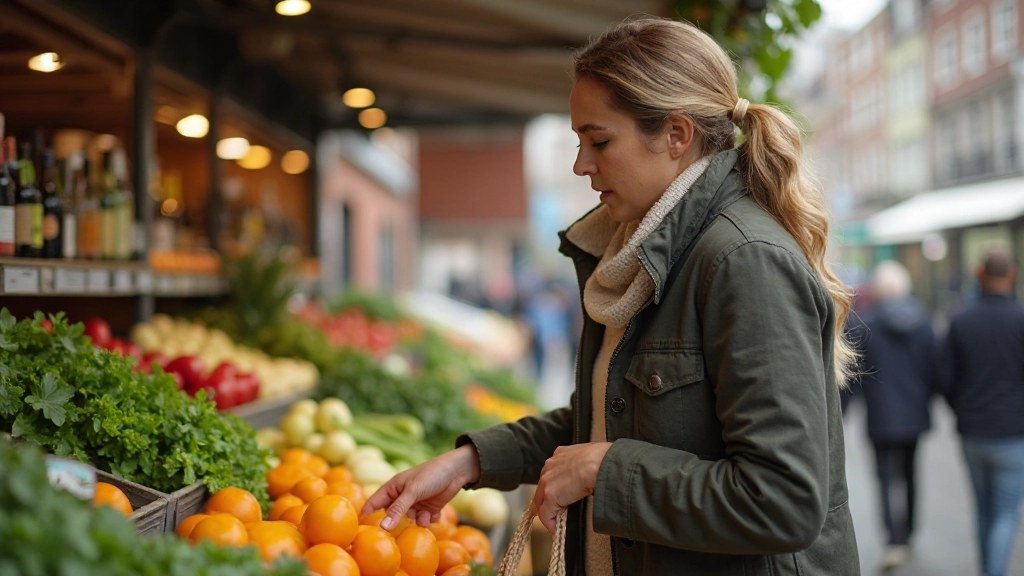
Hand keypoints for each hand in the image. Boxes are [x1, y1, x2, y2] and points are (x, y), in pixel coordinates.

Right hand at [362, 444, 480, 528]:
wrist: (457, 471)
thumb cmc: (431, 474)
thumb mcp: (413, 491)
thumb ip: (398, 509)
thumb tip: (383, 527)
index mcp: (393, 488)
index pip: (374, 503)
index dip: (367, 515)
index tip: (363, 531)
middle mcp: (402, 497)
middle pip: (392, 516)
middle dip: (397, 524)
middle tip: (400, 532)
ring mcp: (415, 504)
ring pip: (410, 521)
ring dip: (418, 521)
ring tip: (425, 516)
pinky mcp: (428, 508)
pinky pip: (423, 521)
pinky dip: (429, 520)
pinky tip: (435, 513)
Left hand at [531, 442, 611, 532]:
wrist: (600, 463)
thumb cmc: (603, 459)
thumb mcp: (590, 458)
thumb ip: (584, 466)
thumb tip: (590, 476)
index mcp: (560, 455)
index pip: (551, 474)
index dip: (554, 486)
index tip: (559, 495)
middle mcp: (550, 466)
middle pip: (542, 488)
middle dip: (545, 501)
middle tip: (552, 513)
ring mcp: (548, 481)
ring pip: (541, 502)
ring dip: (548, 512)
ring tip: (555, 522)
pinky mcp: (550, 496)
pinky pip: (546, 514)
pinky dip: (550, 523)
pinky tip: (556, 528)